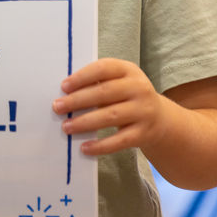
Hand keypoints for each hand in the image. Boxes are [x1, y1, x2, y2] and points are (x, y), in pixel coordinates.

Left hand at [51, 57, 169, 156]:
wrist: (159, 118)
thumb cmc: (126, 96)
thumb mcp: (118, 82)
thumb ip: (96, 83)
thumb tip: (64, 95)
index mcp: (129, 70)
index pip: (104, 68)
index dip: (82, 76)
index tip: (64, 86)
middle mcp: (139, 88)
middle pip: (104, 92)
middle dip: (78, 100)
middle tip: (57, 107)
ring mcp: (144, 110)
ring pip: (110, 116)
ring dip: (85, 122)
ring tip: (66, 126)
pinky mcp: (144, 132)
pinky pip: (120, 140)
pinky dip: (101, 145)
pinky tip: (84, 148)